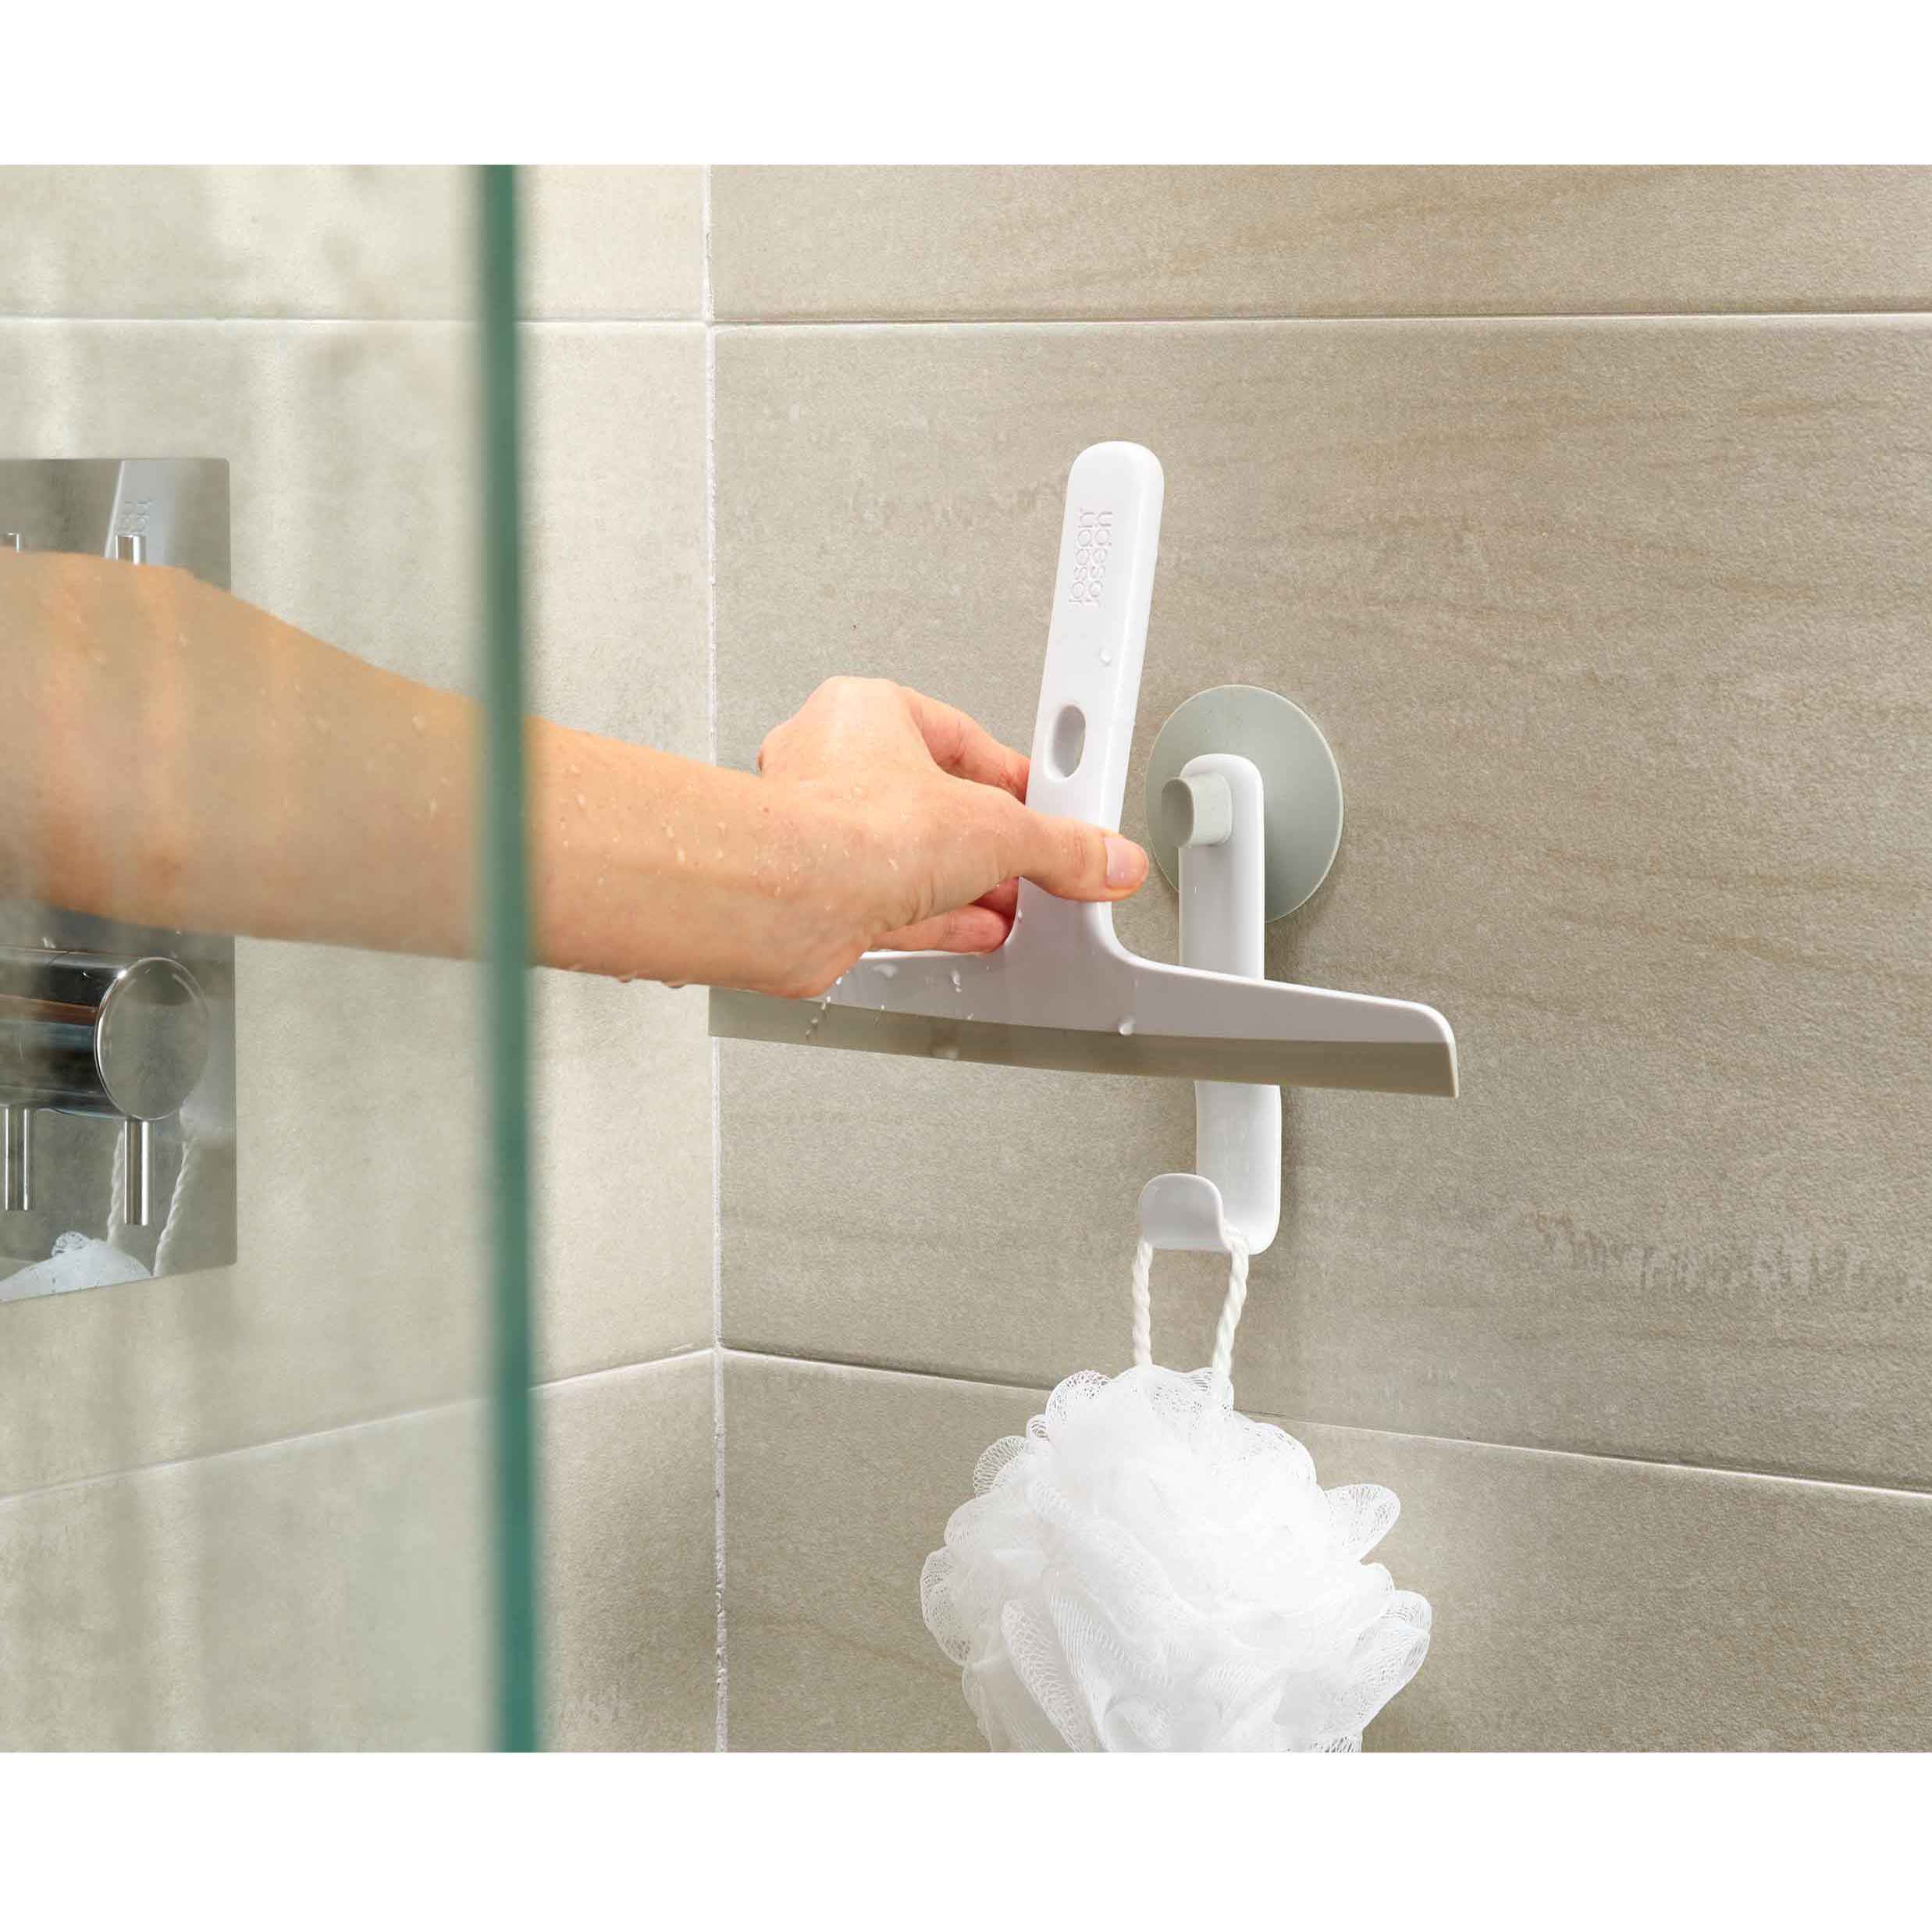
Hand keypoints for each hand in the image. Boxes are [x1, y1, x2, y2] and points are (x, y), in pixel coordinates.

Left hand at [757, 675, 1147, 966]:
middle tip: (1034, 861)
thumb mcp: (997, 829)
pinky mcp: (818, 893)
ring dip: (965, 885)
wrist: (786, 899)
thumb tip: (1104, 856)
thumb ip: (1060, 846)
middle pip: (936, 802)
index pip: (963, 739)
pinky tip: (972, 932)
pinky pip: (890, 903)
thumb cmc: (849, 827)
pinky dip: (937, 920)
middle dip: (990, 841)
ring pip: (910, 856)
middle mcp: (833, 765)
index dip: (1016, 781)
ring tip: (1012, 904)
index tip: (1051, 808)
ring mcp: (820, 833)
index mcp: (867, 712)